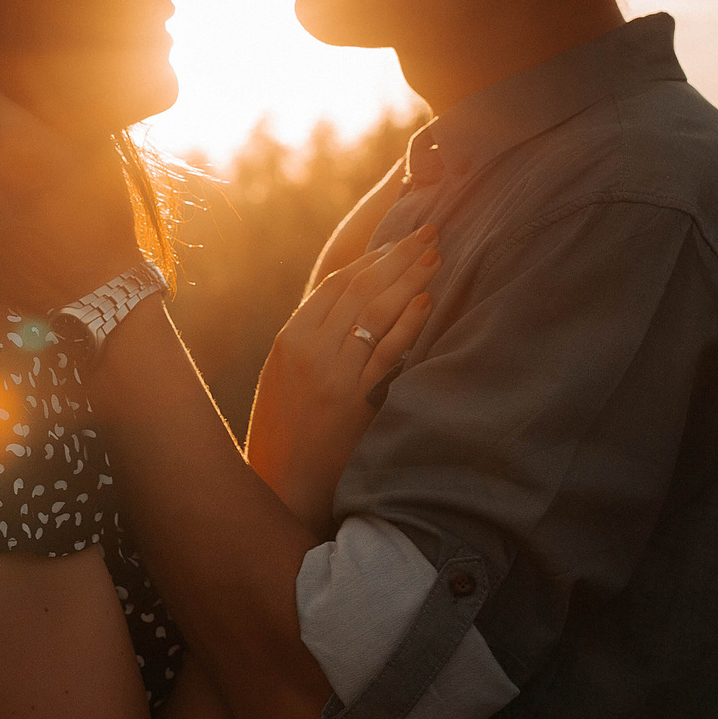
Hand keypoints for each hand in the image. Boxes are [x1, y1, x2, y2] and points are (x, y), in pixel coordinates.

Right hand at [246, 226, 439, 531]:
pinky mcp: (350, 399)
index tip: (399, 244)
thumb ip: (312, 342)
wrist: (282, 485)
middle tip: (428, 233)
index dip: (372, 260)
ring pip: (373, 311)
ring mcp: (329, 372)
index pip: (336, 285)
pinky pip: (384, 351)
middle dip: (397, 257)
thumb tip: (348, 311)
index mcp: (289, 339)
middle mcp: (306, 348)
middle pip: (359, 289)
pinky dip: (406, 323)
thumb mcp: (286, 379)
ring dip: (408, 279)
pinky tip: (426, 302)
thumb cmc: (286, 434)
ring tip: (435, 257)